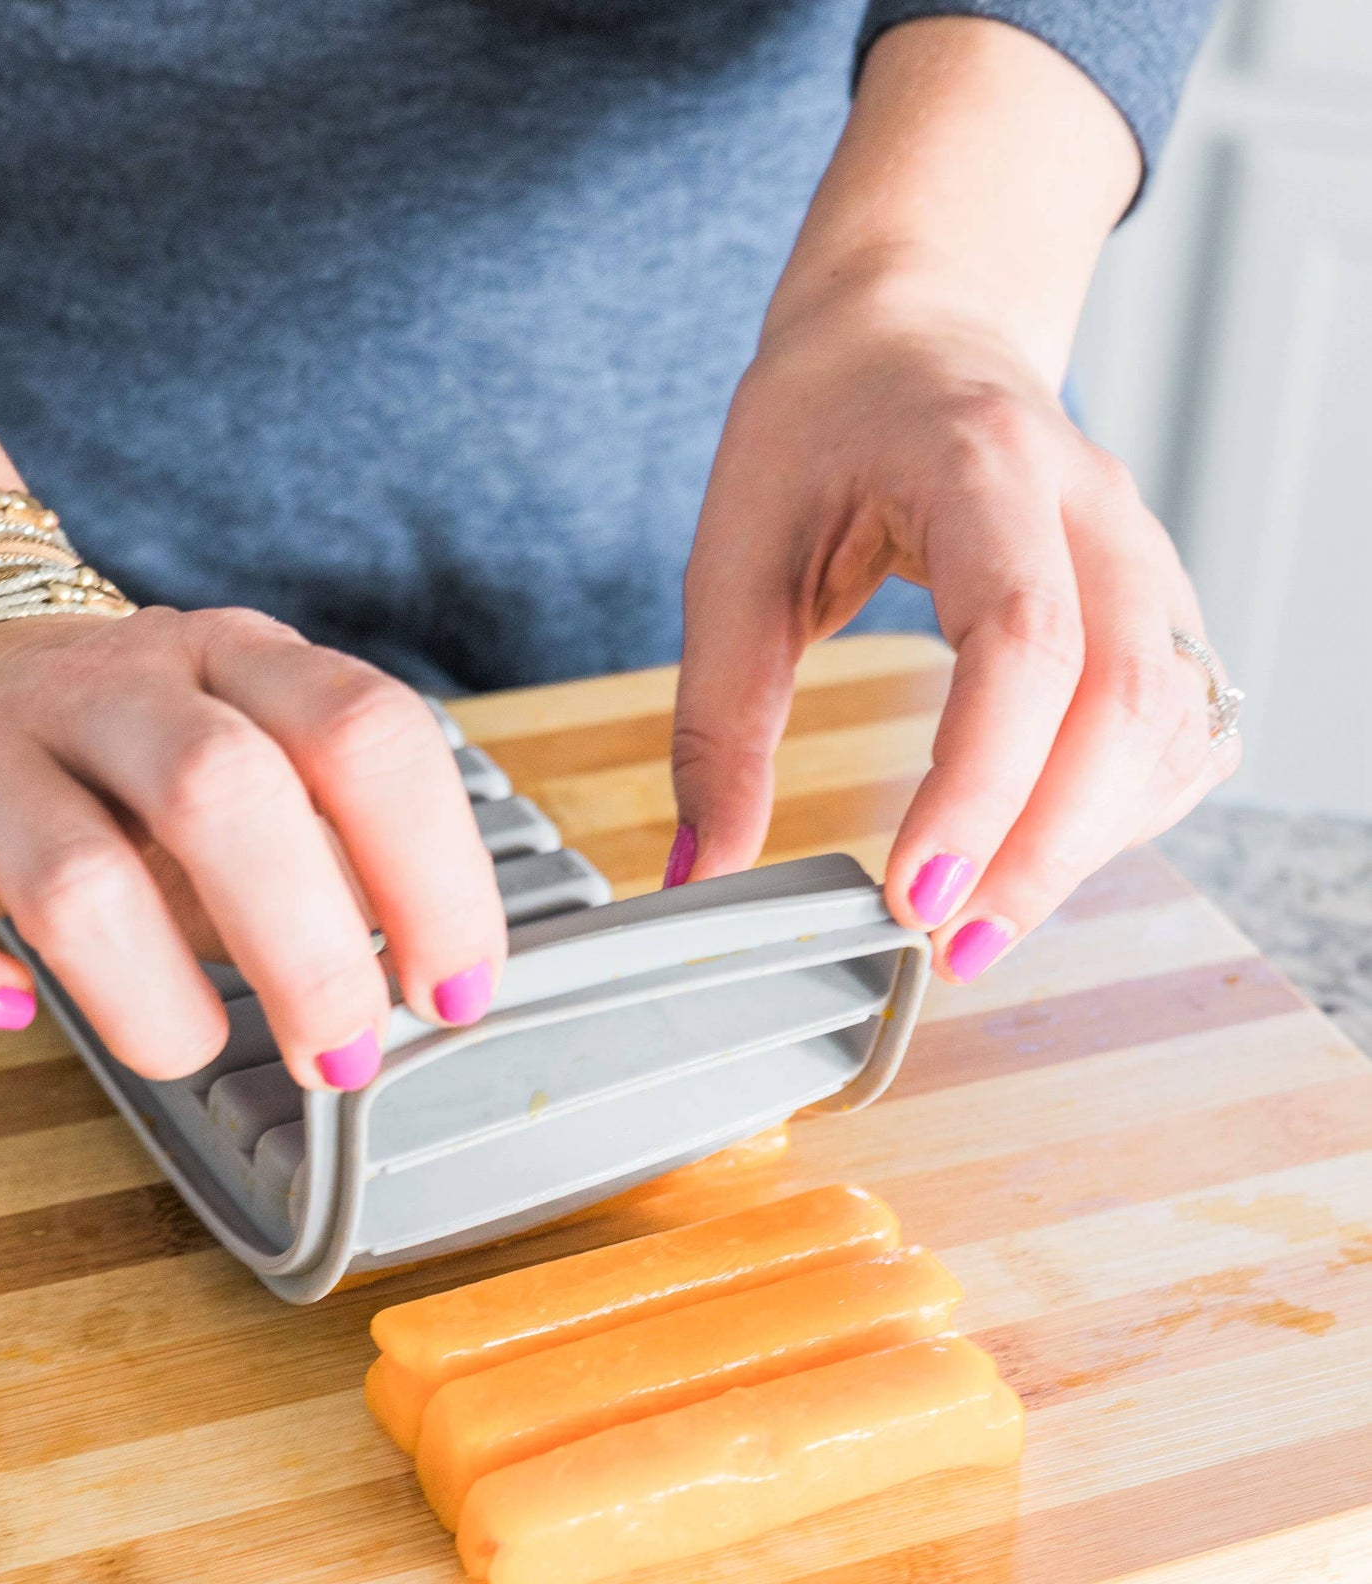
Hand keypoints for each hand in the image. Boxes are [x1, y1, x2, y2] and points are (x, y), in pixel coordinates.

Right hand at [0, 606, 505, 1079]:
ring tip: (192, 1046)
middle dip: (308, 952)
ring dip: (157, 1000)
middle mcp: (118, 688)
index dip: (435, 875)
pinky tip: (7, 1004)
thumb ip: (341, 844)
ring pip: (81, 879)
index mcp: (238, 661)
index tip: (455, 990)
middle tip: (344, 1052)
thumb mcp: (252, 756)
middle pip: (229, 792)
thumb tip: (442, 975)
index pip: (367, 735)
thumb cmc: (128, 753)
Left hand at [670, 293, 1238, 979]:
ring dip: (1089, 844)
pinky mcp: (1160, 604)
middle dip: (1045, 848)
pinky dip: (1127, 812)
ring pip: (1170, 724)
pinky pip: (1183, 728)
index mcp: (982, 466)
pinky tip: (1045, 849)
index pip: (1022, 638)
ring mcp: (1146, 554)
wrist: (913, 335)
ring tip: (984, 919)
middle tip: (951, 946)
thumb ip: (718, 719)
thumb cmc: (822, 425)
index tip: (916, 894)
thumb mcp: (734, 554)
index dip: (980, 782)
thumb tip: (702, 871)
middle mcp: (1094, 508)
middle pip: (1124, 698)